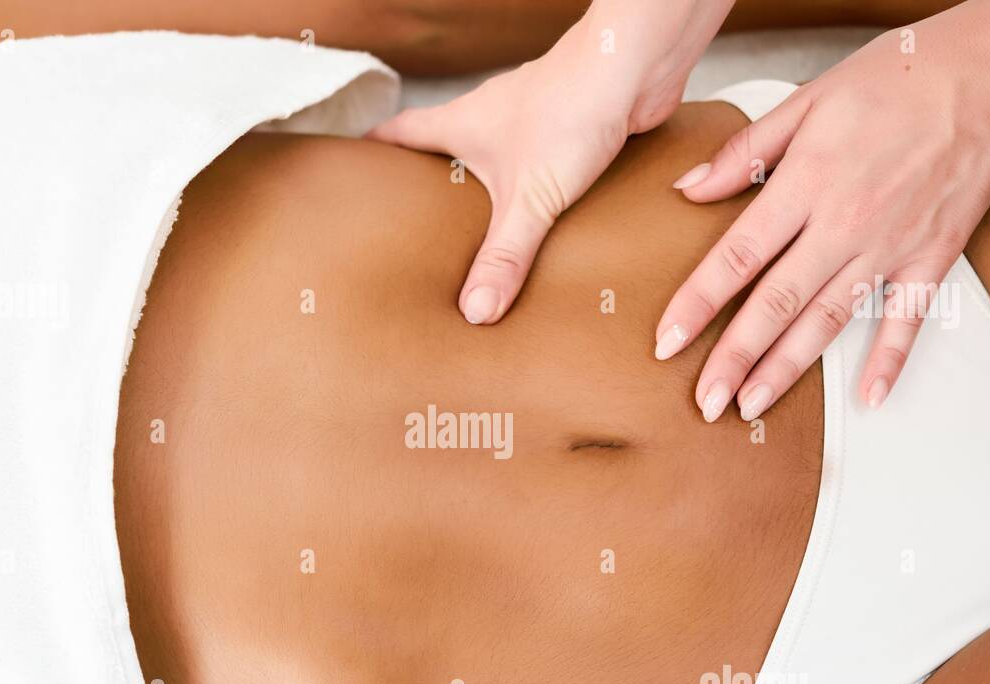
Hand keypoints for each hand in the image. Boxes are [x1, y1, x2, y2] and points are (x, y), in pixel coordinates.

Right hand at [368, 0, 734, 324]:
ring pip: (493, 160)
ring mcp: (529, 122)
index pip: (398, 133)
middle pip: (442, 148)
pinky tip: (544, 225)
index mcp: (461, 124)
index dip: (373, 151)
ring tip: (476, 237)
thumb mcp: (530, 198)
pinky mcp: (568, 131)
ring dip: (484, 192)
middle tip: (411, 227)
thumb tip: (475, 312)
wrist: (636, 65)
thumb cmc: (573, 108)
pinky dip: (532, 193)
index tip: (352, 174)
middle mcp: (489, 118)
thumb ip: (504, 256)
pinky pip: (538, 168)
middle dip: (427, 185)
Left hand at [655, 10, 989, 420]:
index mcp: (806, 185)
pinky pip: (907, 320)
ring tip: (752, 405)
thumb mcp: (806, 101)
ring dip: (787, 369)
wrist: (986, 77)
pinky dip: (890, 361)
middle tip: (706, 402)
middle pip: (777, 304)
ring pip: (828, 321)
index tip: (666, 342)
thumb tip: (688, 188)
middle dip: (734, 358)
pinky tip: (867, 396)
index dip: (697, 304)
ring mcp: (889, 247)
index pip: (737, 257)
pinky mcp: (932, 257)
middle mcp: (844, 224)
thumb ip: (744, 152)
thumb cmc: (893, 82)